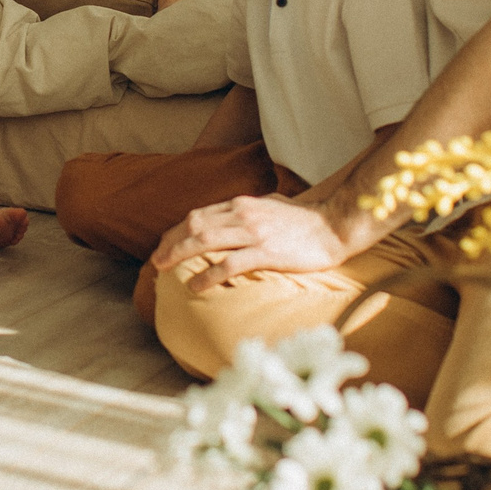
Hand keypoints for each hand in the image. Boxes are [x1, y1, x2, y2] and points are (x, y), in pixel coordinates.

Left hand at [151, 192, 349, 291]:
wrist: (333, 226)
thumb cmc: (304, 220)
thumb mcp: (270, 205)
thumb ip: (249, 210)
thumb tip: (232, 216)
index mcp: (242, 204)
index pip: (198, 215)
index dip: (177, 231)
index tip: (164, 244)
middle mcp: (243, 214)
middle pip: (194, 225)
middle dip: (170, 242)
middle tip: (157, 261)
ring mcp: (254, 233)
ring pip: (204, 240)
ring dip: (179, 255)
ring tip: (164, 269)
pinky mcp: (266, 252)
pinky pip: (229, 264)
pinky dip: (208, 275)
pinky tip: (196, 286)